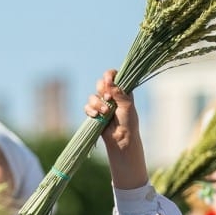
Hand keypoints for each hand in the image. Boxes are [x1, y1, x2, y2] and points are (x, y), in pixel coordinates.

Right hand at [87, 70, 148, 189]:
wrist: (121, 139)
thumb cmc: (128, 122)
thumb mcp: (127, 106)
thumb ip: (119, 93)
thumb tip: (110, 83)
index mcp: (122, 90)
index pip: (113, 75)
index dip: (109, 76)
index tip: (109, 81)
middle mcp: (111, 95)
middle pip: (100, 83)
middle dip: (102, 90)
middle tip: (108, 98)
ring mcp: (102, 104)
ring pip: (92, 96)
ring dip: (97, 104)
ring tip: (105, 113)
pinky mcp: (94, 113)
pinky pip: (87, 107)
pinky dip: (91, 111)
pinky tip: (96, 116)